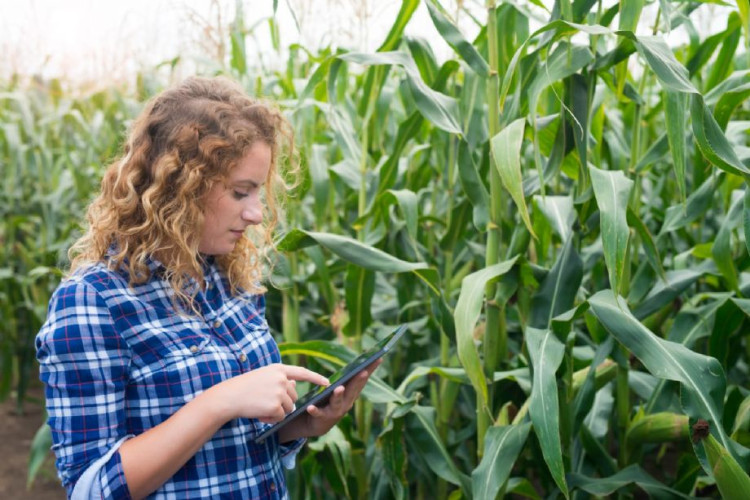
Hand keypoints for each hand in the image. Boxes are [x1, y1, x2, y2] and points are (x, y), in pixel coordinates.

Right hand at [208, 363, 328, 423]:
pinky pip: (281, 417)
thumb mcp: (263, 377)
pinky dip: (271, 419)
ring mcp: (279, 392)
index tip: (327, 382)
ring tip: (260, 407)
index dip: (315, 378)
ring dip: (277, 412)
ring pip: (288, 409)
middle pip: (294, 397)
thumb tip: (295, 384)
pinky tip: (260, 413)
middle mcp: (281, 379)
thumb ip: (280, 380)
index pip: (302, 372)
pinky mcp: (276, 406)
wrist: (228, 397)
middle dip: (283, 404)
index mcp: (278, 369)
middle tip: (264, 402)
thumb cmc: (244, 388)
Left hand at [279, 358, 381, 440]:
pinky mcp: (322, 417)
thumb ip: (349, 380)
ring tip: (339, 388)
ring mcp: (336, 411)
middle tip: (363, 371)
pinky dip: (315, 410)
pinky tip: (310, 407)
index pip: (363, 379)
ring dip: (338, 395)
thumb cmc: (331, 402)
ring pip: (337, 402)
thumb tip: (360, 364)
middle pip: (353, 389)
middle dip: (358, 380)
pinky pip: (319, 413)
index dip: (371, 369)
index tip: (379, 357)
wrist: (318, 424)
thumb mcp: (342, 390)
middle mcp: (347, 402)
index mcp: (352, 393)